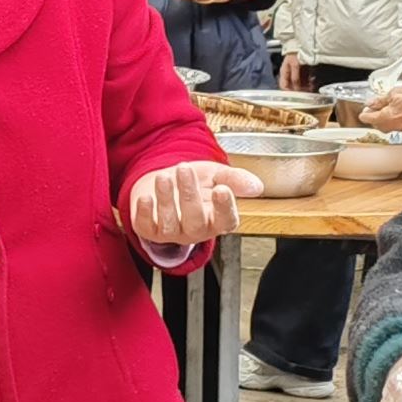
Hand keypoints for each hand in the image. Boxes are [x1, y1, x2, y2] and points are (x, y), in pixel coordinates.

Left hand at [125, 159, 264, 252]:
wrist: (167, 183)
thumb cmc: (195, 182)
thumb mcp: (217, 176)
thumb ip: (235, 179)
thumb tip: (257, 186)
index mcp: (217, 219)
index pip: (226, 220)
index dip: (225, 207)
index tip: (222, 189)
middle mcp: (196, 230)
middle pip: (195, 220)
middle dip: (190, 195)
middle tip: (185, 169)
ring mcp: (172, 232)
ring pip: (170, 223)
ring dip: (166, 200)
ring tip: (164, 177)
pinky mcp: (149, 230)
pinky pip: (146, 227)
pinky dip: (144, 213)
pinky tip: (145, 197)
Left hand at [353, 87, 401, 133]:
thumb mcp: (392, 94)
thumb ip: (380, 100)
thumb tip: (370, 103)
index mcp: (385, 117)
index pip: (369, 118)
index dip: (365, 114)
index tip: (363, 113)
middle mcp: (392, 126)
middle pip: (377, 125)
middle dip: (374, 118)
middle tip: (373, 110)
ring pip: (388, 127)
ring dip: (384, 120)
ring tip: (386, 111)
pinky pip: (398, 127)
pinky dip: (395, 121)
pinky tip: (397, 114)